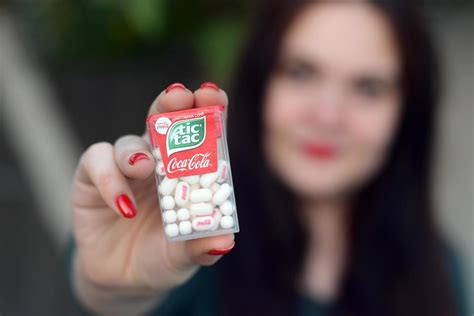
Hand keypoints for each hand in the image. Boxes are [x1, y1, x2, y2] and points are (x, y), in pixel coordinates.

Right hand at [72, 82, 233, 313]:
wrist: (123, 280)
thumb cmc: (161, 257)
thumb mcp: (183, 256)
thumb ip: (200, 247)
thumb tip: (225, 240)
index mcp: (187, 171)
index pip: (200, 133)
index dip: (208, 111)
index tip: (214, 95)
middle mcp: (157, 161)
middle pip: (163, 121)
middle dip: (171, 105)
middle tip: (179, 97)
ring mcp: (124, 167)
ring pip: (127, 141)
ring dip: (136, 149)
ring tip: (144, 167)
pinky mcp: (91, 178)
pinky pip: (96, 163)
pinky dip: (109, 180)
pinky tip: (124, 206)